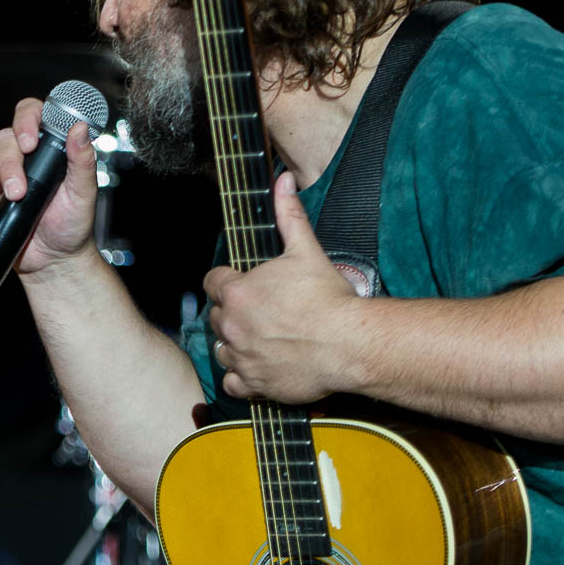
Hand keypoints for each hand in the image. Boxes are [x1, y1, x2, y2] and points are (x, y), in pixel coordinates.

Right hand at [0, 98, 101, 277]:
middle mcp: (21, 154)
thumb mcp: (84, 193)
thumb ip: (82, 160)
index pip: (30, 113)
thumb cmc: (72, 225)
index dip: (26, 119)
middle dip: (9, 162)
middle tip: (21, 189)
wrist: (52, 260)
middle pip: (2, 136)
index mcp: (46, 146)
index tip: (29, 141)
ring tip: (13, 198)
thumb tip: (79, 128)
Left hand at [204, 172, 363, 404]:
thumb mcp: (306, 250)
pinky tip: (259, 366)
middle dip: (232, 312)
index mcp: (236, 292)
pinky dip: (242, 376)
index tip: (246, 284)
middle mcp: (231, 325)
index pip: (213, 282)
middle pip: (217, 316)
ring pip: (222, 348)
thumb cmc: (328, 298)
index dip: (228, 281)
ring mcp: (241, 356)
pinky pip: (233, 382)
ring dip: (235, 343)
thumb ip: (288, 215)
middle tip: (261, 312)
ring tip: (261, 338)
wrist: (350, 344)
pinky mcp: (255, 383)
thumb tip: (283, 181)